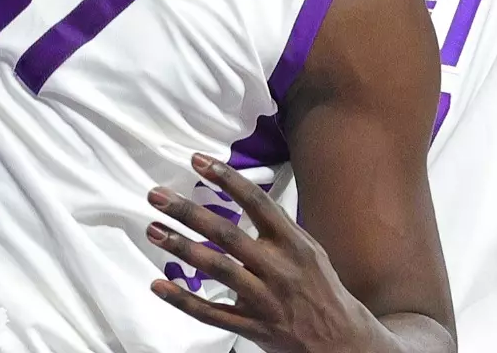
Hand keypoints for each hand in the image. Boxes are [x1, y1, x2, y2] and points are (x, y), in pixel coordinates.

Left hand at [148, 154, 392, 351]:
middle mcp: (277, 268)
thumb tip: (243, 195)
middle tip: (156, 196)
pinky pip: (212, 313)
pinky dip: (183, 299)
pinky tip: (159, 285)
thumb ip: (277, 226)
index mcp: (292, 242)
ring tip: (153, 230)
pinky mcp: (253, 327)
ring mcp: (263, 299)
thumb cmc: (321, 288)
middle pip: (227, 234)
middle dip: (189, 213)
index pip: (256, 202)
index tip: (197, 162)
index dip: (226, 179)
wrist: (342, 342)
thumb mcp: (309, 248)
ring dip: (181, 248)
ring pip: (216, 270)